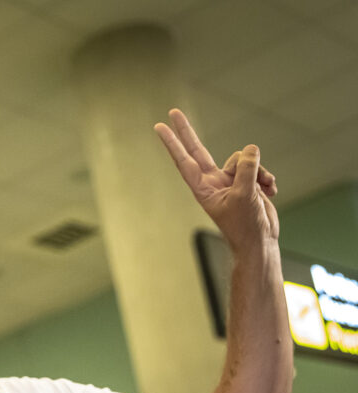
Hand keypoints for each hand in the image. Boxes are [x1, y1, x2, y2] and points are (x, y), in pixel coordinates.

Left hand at [154, 109, 278, 253]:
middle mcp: (213, 181)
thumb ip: (246, 169)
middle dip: (187, 132)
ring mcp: (230, 180)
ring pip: (244, 159)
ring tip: (263, 190)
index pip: (184, 160)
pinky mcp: (247, 182)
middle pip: (199, 150)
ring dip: (259, 171)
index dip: (173, 143)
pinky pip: (258, 167)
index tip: (159, 127)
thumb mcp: (245, 195)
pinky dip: (267, 177)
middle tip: (173, 112)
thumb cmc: (245, 225)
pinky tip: (271, 191)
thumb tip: (250, 149)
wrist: (260, 241)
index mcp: (203, 187)